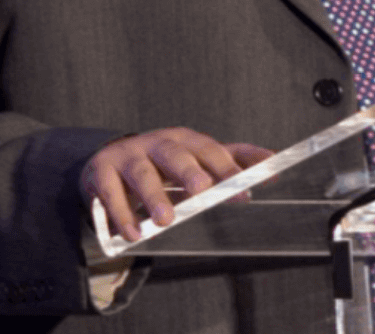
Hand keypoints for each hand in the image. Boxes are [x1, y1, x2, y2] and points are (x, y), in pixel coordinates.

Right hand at [81, 127, 272, 242]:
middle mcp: (155, 144)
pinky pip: (110, 191)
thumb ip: (232, 159)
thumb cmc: (163, 164)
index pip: (209, 151)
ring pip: (141, 173)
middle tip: (202, 190)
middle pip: (173, 153)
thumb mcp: (196, 158)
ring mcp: (127, 156)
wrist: (108, 162)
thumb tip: (272, 163)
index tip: (246, 193)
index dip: (227, 170)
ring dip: (154, 195)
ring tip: (165, 220)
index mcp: (183, 141)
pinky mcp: (101, 172)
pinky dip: (120, 213)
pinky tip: (132, 234)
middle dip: (188, 170)